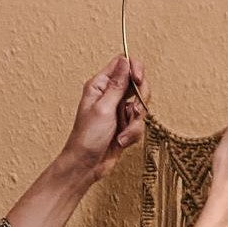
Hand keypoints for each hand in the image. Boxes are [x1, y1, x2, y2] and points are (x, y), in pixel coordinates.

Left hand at [58, 54, 148, 181]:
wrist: (86, 165)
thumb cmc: (87, 138)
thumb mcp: (104, 108)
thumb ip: (117, 85)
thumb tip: (125, 61)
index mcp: (100, 86)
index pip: (122, 64)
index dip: (135, 69)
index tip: (139, 81)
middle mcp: (110, 95)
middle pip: (138, 85)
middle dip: (139, 101)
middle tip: (132, 112)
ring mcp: (118, 111)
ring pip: (141, 107)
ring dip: (135, 124)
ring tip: (122, 134)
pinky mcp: (125, 126)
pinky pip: (139, 124)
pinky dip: (133, 134)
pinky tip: (121, 141)